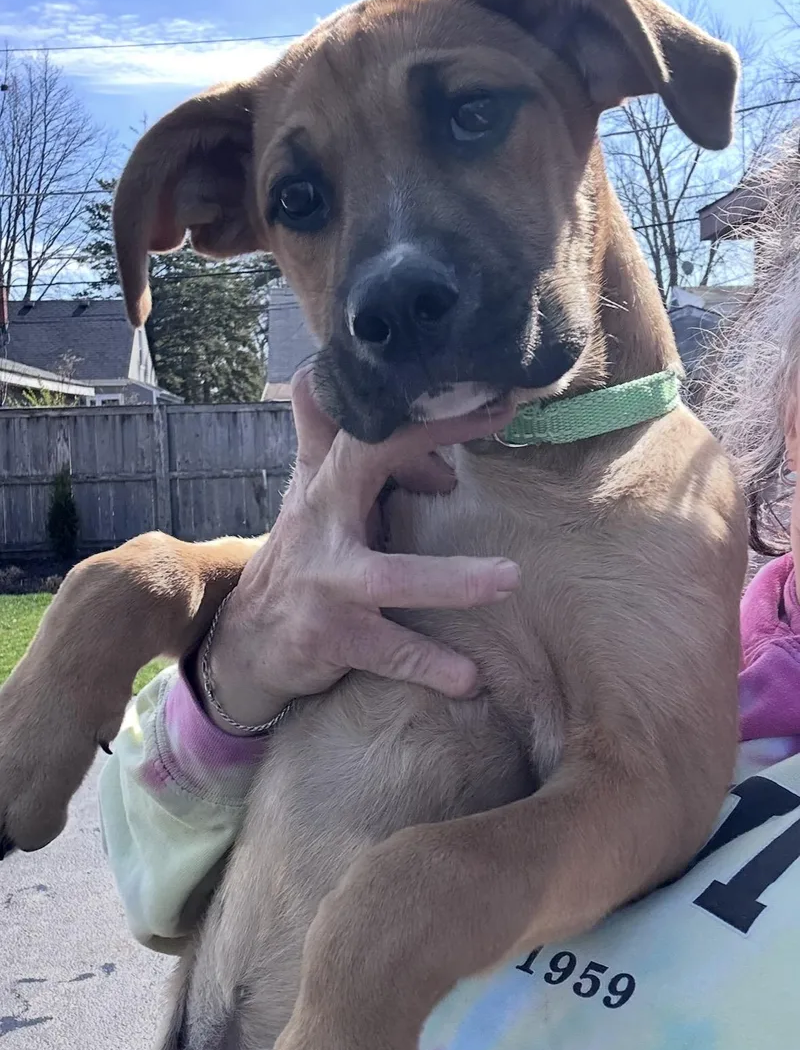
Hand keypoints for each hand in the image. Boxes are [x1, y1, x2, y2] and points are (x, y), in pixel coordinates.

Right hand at [195, 368, 518, 729]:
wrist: (247, 642)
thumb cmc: (302, 557)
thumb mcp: (310, 496)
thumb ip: (325, 437)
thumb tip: (323, 371)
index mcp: (326, 484)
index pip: (368, 426)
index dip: (423, 408)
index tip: (490, 399)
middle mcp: (320, 522)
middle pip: (364, 462)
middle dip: (425, 440)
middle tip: (497, 422)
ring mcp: (324, 583)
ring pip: (389, 577)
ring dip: (450, 580)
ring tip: (510, 578)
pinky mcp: (328, 639)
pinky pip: (388, 651)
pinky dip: (430, 666)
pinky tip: (469, 679)